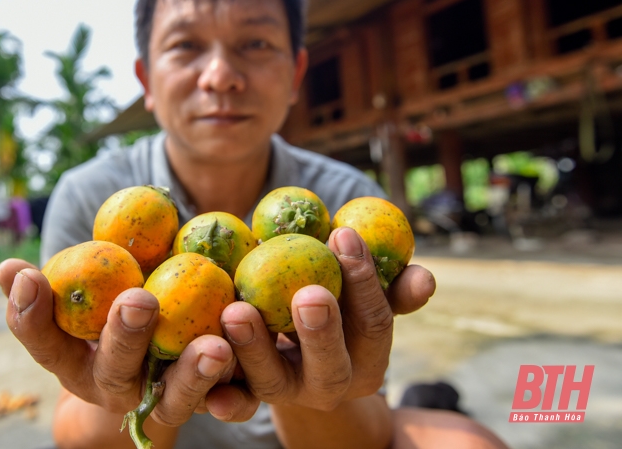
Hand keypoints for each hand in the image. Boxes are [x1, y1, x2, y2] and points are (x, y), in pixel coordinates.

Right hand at [0, 259, 237, 426]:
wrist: (157, 360)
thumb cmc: (112, 311)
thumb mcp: (87, 295)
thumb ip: (59, 282)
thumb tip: (7, 268)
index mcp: (76, 360)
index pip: (44, 343)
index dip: (30, 315)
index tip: (31, 276)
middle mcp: (116, 386)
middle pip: (116, 368)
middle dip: (125, 337)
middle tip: (138, 301)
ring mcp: (162, 401)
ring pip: (174, 398)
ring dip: (192, 374)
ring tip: (212, 347)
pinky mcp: (208, 402)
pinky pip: (224, 403)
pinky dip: (234, 397)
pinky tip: (246, 379)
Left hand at [206, 227, 434, 418]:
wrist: (290, 345)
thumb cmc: (334, 300)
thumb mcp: (359, 293)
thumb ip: (388, 285)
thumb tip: (425, 278)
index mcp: (367, 359)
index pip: (374, 324)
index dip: (365, 282)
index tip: (344, 235)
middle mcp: (331, 386)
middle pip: (330, 366)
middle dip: (321, 331)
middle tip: (309, 293)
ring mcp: (287, 395)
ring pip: (273, 382)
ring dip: (255, 348)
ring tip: (237, 312)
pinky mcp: (247, 398)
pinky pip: (234, 401)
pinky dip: (222, 398)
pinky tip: (209, 389)